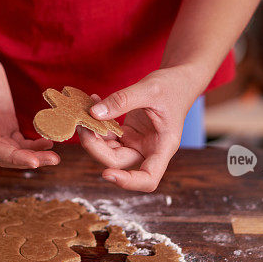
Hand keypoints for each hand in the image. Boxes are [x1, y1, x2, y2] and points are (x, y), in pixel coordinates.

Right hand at [0, 40, 59, 168]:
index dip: (12, 157)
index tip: (34, 161)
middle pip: (5, 156)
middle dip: (28, 160)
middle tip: (54, 159)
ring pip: (13, 152)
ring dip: (33, 156)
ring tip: (55, 156)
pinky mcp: (5, 124)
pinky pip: (19, 142)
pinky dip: (33, 146)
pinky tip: (49, 142)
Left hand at [78, 67, 197, 191]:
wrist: (179, 79)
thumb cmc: (172, 85)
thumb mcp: (149, 88)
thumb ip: (122, 101)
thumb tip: (93, 114)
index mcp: (164, 146)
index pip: (148, 178)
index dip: (127, 182)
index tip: (106, 174)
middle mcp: (149, 150)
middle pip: (117, 162)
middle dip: (96, 147)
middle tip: (83, 124)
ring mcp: (137, 143)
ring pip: (109, 151)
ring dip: (93, 136)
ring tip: (85, 111)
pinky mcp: (128, 135)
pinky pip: (108, 137)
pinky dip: (98, 125)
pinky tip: (94, 104)